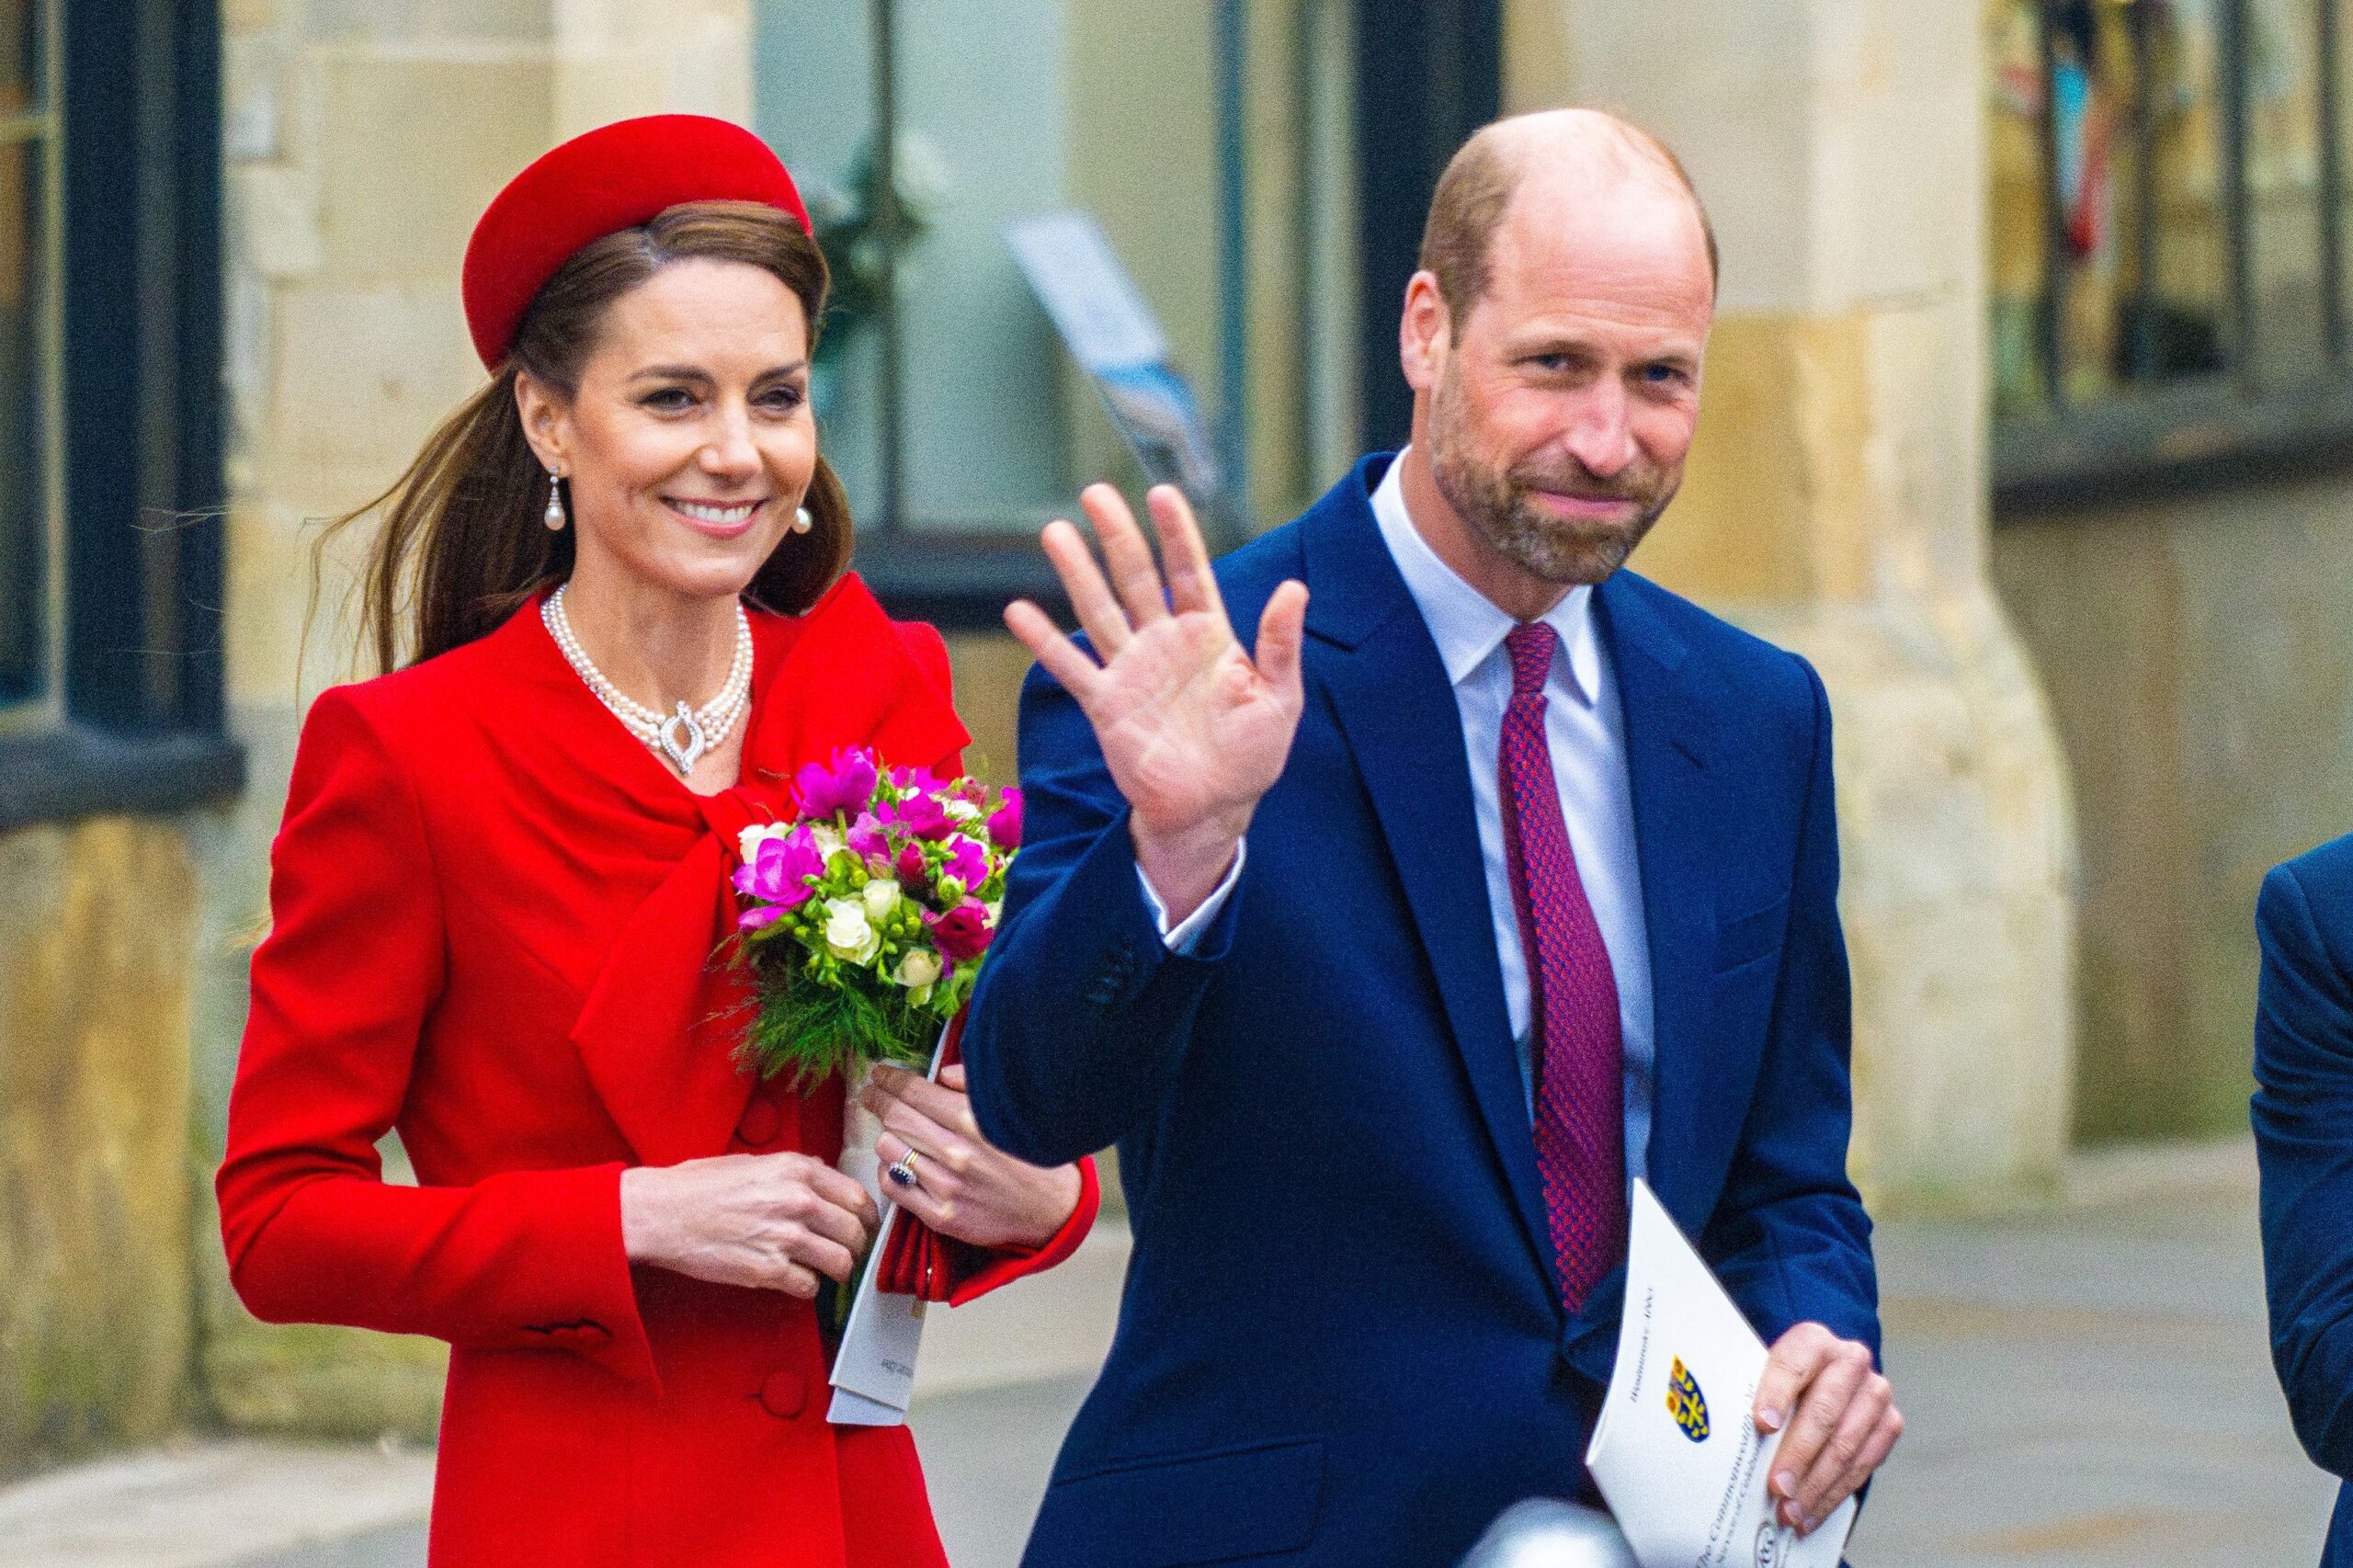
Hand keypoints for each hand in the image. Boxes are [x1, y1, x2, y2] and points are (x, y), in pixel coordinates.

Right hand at [620, 1152, 878, 1298]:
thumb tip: (824, 1179)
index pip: (857, 1197)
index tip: (863, 1226)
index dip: (865, 1217)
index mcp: (798, 1169)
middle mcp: (798, 1201)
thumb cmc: (699, 1185)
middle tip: (846, 1252)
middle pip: (855, 1231)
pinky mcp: (768, 1271)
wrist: (661, 1213)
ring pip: (840, 1262)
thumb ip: (795, 1171)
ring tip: (824, 1270)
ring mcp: (785, 1238)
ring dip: (837, 1270)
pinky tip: (795, 1280)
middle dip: (855, 1246)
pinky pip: (809, 1287)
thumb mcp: (755, 1162)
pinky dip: (807, 1288)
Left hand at [861, 1063, 1084, 1249]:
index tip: (879, 1074)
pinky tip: (898, 1162)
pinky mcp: (941, 1216)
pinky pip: (894, 1185)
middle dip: (878, 1101)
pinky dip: (888, 1169)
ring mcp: (947, 1187)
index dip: (889, 1080)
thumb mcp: (1011, 1110)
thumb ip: (974, 1086)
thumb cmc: (1030, 1154)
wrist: (1051, 1209)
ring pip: (889, 1149)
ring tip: (894, 1131)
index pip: (914, 1092)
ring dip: (886, 1136)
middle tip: (871, 1095)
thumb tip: (941, 1073)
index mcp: (973, 1121)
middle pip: (895, 1118)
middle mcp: (958, 1153)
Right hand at [1005, 483, 1308, 921]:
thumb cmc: (1252, 753)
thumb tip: (1294, 588)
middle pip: (1137, 578)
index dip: (1177, 533)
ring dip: (1077, 573)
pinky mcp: (1107, 705)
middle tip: (1096, 493)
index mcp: (1209, 634)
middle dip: (1118, 536)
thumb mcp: (1280, 698)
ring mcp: (1132, 670)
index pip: (1189, 571)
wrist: (1213, 808)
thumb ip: (1280, 645)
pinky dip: (1045, 641)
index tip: (1161, 493)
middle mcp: (1164, 643)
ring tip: (1054, 532)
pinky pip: (1072, 668)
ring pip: (1099, 611)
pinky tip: (1018, 610)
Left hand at [1752, 1322, 1903, 1534]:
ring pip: (1846, 1444)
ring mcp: (1874, 1392)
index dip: (1776, 1394)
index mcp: (1812, 1340)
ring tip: (1790, 1512)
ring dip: (1815, 1485)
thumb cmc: (1782, 1383)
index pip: (1792, 1363)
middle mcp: (1850, 1360)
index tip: (1763, 1426)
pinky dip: (1834, 1494)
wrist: (1824, 1379)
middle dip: (1798, 1455)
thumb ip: (1746, 1391)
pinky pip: (1863, 1465)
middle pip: (1823, 1411)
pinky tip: (1811, 1513)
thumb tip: (1709, 1423)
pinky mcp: (1889, 1423)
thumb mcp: (1762, 1372)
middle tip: (1777, 1488)